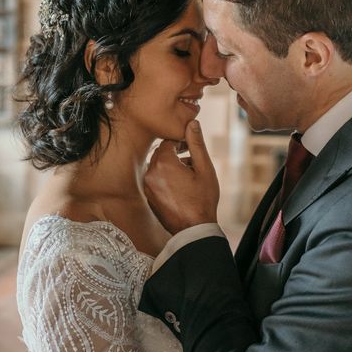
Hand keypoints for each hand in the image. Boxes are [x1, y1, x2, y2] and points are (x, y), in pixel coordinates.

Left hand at [144, 120, 219, 234]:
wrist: (193, 229)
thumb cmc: (202, 199)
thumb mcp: (205, 168)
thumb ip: (196, 143)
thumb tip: (192, 122)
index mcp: (163, 162)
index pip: (168, 142)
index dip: (181, 142)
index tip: (191, 148)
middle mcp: (150, 172)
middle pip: (161, 154)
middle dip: (176, 154)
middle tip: (192, 160)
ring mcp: (147, 186)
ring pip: (158, 167)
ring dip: (171, 166)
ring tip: (189, 175)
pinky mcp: (148, 196)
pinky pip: (155, 180)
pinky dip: (166, 179)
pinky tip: (181, 187)